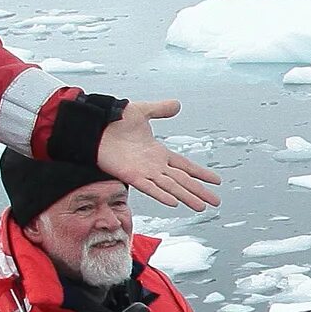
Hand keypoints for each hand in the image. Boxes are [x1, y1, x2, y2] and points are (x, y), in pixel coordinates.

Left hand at [93, 98, 221, 210]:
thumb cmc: (114, 119)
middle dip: (199, 191)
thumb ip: (160, 110)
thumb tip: (177, 104)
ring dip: (186, 197)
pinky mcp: (131, 175)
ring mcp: (144, 172)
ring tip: (201, 207)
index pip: (185, 166)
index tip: (216, 181)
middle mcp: (154, 165)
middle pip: (182, 180)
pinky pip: (150, 187)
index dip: (200, 173)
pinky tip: (174, 203)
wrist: (94, 125)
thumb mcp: (142, 111)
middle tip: (215, 202)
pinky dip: (162, 195)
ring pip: (171, 187)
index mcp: (158, 152)